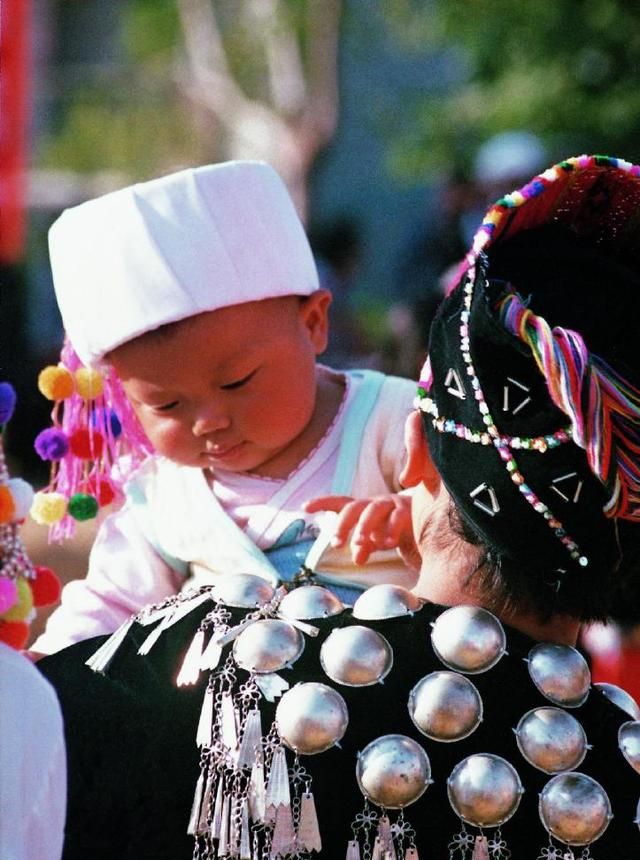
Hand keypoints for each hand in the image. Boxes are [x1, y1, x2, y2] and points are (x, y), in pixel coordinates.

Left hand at [304, 493, 418, 568]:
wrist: (425, 519)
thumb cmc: (392, 528)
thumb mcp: (375, 539)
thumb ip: (364, 546)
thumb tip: (356, 559)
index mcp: (362, 509)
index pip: (339, 503)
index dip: (322, 503)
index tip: (304, 507)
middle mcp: (373, 503)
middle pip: (353, 507)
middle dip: (343, 524)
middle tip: (336, 543)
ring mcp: (390, 504)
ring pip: (373, 510)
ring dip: (364, 526)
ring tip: (358, 543)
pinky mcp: (407, 510)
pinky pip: (397, 517)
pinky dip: (391, 529)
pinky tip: (387, 543)